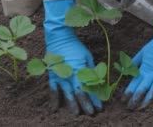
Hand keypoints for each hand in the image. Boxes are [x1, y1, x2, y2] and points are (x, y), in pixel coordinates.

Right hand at [43, 0, 100, 114]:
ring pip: (67, 94)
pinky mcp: (52, 75)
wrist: (60, 38)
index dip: (95, 99)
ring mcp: (60, 76)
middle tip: (91, 114)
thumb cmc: (76, 47)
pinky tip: (55, 108)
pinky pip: (52, 90)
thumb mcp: (88, 57)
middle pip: (79, 94)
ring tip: (77, 114)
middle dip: (86, 105)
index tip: (100, 107)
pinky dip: (54, 99)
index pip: (89, 88)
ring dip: (72, 105)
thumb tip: (99, 82)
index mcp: (80, 70)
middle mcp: (70, 75)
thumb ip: (91, 70)